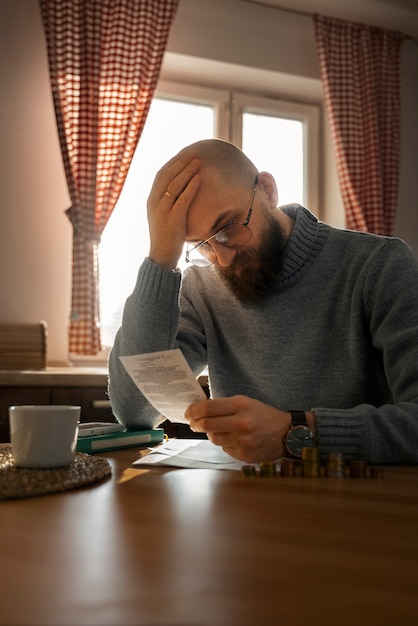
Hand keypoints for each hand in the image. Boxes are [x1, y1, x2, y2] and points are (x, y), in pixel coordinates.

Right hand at [147, 152, 200, 268]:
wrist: (161, 256)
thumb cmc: (166, 236)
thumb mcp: (164, 216)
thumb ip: (168, 202)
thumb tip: (181, 190)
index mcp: (152, 200)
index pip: (161, 175)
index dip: (173, 163)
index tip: (184, 154)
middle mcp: (154, 203)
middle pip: (167, 176)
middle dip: (181, 162)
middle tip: (193, 153)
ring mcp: (163, 210)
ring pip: (174, 184)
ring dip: (187, 171)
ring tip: (198, 162)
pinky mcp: (173, 219)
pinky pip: (182, 199)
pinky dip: (191, 187)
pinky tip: (199, 179)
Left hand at [185, 395, 291, 462]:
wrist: (286, 434)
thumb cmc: (263, 415)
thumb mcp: (245, 402)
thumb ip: (223, 405)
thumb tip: (199, 411)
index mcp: (241, 406)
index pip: (208, 408)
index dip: (194, 411)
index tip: (188, 413)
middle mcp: (241, 424)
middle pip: (206, 425)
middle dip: (195, 424)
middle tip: (193, 423)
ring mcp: (243, 442)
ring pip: (214, 439)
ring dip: (212, 433)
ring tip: (222, 429)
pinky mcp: (245, 455)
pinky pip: (224, 449)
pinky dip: (225, 443)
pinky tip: (235, 439)